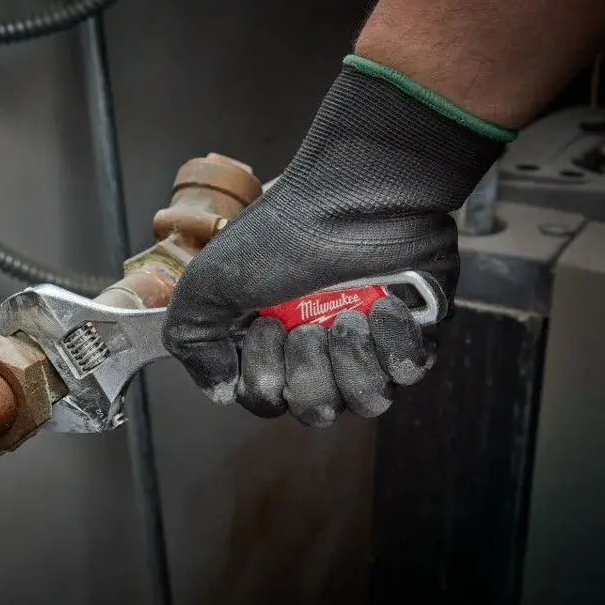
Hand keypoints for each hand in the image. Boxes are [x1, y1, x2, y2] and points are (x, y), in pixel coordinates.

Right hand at [162, 63, 503, 425]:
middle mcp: (318, 348)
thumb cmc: (281, 236)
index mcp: (270, 341)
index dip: (264, 378)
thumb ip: (193, 342)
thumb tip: (220, 390)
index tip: (266, 324)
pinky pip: (409, 373)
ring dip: (351, 361)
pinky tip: (383, 306)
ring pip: (366, 401)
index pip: (266, 400)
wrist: (354, 195)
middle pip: (316, 409)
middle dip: (309, 373)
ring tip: (350, 316)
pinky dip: (393, 344)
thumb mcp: (208, 284)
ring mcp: (368, 343)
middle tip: (308, 326)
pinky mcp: (411, 332)